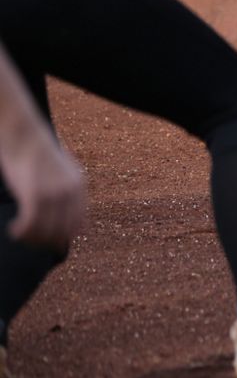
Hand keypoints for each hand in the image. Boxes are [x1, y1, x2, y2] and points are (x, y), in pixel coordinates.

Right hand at [4, 133, 85, 251]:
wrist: (26, 135)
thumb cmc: (38, 152)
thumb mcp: (62, 170)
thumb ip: (66, 189)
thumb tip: (62, 211)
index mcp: (80, 188)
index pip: (78, 225)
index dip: (63, 237)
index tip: (47, 241)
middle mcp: (71, 193)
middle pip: (62, 232)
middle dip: (45, 242)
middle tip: (30, 240)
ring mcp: (54, 194)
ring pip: (45, 231)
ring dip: (31, 238)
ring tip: (20, 234)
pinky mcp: (35, 195)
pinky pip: (31, 225)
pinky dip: (21, 232)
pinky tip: (14, 229)